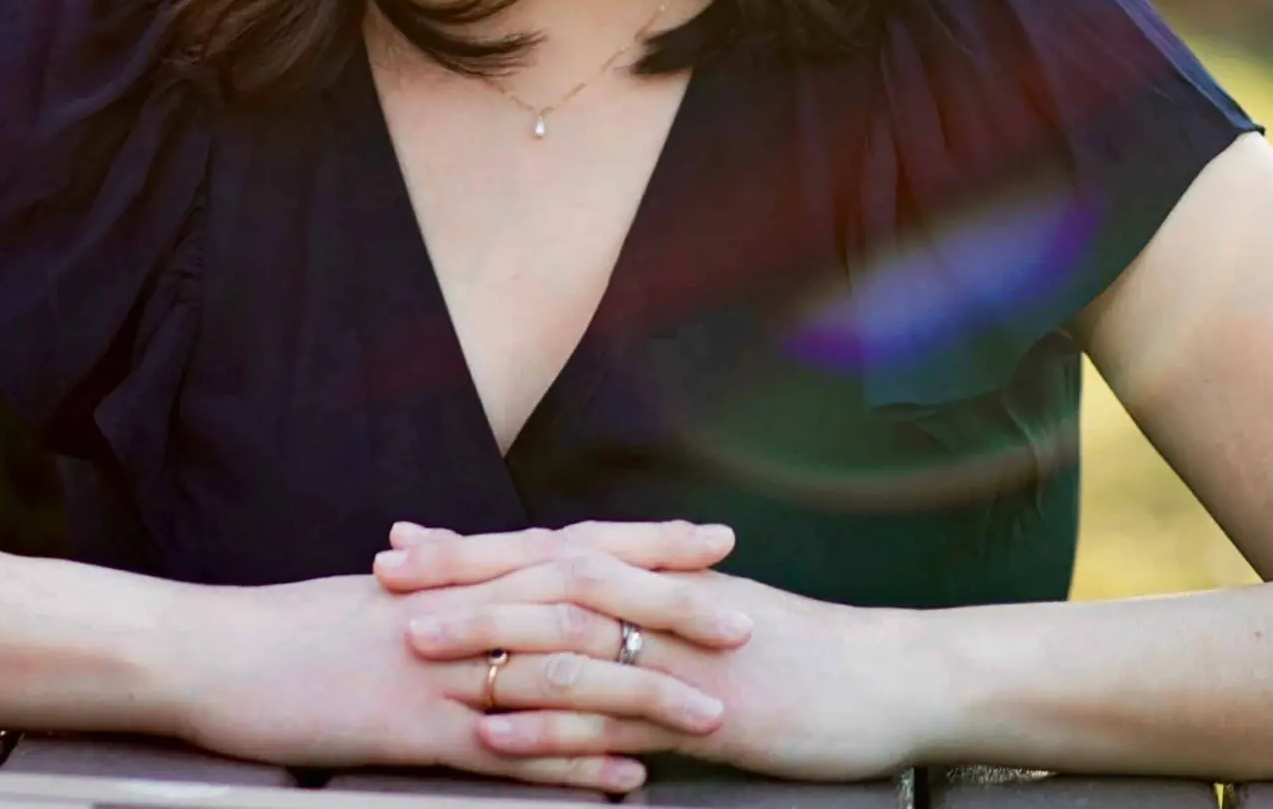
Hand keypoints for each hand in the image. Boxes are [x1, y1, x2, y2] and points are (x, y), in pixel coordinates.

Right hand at [172, 554, 736, 791]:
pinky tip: (625, 782)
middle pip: (585, 600)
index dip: (645, 542)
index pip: (570, 545)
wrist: (217, 653)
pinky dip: (574, 766)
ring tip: (710, 713)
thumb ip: (445, 592)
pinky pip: (512, 750)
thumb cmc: (291, 629)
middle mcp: (462, 610)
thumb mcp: (379, 598)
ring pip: (562, 675)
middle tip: (744, 619)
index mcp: (457, 574)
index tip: (711, 541)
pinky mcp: (417, 730)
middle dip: (670, 608)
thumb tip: (490, 591)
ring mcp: (442, 669)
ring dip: (643, 692)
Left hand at [380, 521, 937, 779]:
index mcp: (655, 574)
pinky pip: (611, 711)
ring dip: (488, 636)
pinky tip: (499, 729)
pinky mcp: (698, 709)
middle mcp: (657, 598)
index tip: (406, 542)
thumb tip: (579, 610)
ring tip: (417, 645)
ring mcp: (676, 650)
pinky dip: (550, 717)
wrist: (885, 678)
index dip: (473, 546)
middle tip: (387, 575)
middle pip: (541, 573)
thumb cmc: (799, 654)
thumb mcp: (712, 619)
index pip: (546, 548)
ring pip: (566, 633)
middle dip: (459, 574)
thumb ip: (645, 612)